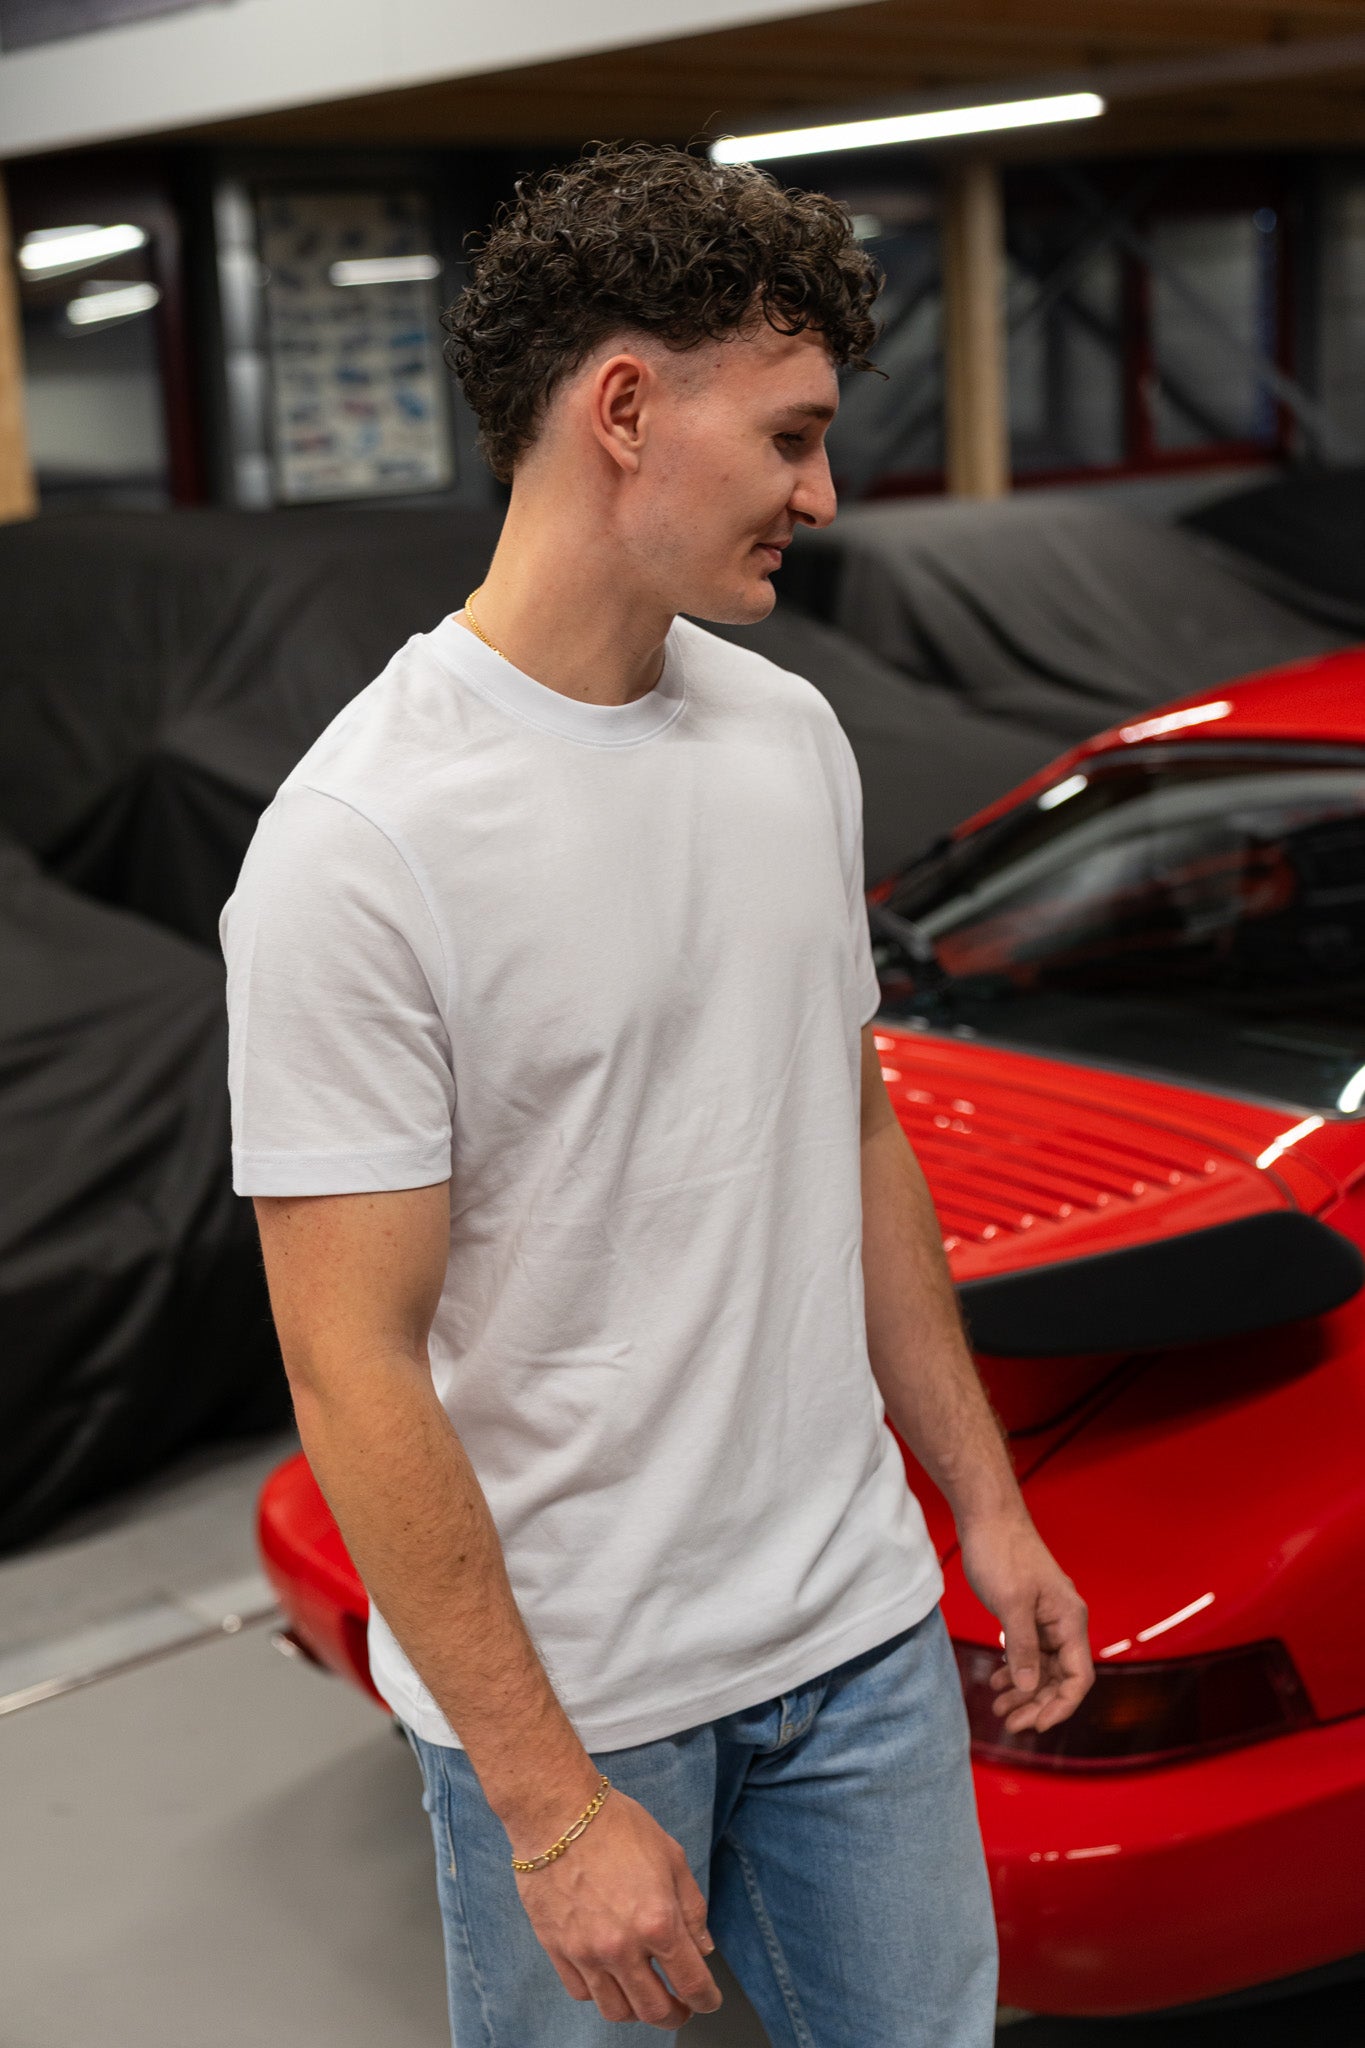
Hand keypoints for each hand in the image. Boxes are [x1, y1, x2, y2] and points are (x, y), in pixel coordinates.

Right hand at [512, 1784, 722, 2029]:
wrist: (557, 1812)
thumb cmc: (615, 1825)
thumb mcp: (671, 1856)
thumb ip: (692, 1907)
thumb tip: (702, 1947)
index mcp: (658, 1921)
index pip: (692, 1982)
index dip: (706, 1999)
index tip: (708, 2000)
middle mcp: (622, 1946)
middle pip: (654, 2010)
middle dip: (675, 2014)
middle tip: (681, 2007)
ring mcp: (586, 1952)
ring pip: (616, 2011)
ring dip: (637, 2011)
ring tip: (645, 1997)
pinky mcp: (557, 1949)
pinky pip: (582, 1992)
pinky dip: (600, 1994)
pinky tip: (609, 1978)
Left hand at [959, 1509, 1092, 1734]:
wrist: (986, 1515)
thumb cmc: (1002, 1551)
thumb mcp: (1010, 1603)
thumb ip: (1023, 1648)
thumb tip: (1031, 1688)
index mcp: (1070, 1620)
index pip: (1078, 1677)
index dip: (1060, 1706)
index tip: (1035, 1725)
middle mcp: (1064, 1622)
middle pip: (1060, 1677)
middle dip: (1037, 1703)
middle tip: (1008, 1722)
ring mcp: (1046, 1618)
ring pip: (1043, 1667)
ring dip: (1024, 1690)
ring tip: (998, 1707)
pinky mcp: (1028, 1613)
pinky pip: (1029, 1651)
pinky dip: (1016, 1669)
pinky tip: (998, 1681)